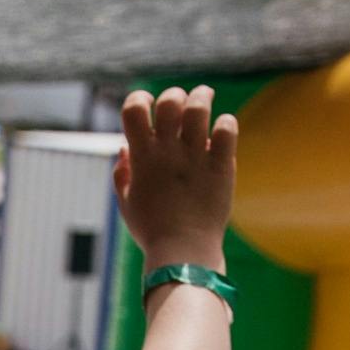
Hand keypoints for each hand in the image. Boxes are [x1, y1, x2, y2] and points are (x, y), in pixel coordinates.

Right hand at [114, 86, 236, 271]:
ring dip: (202, 96)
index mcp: (142, 157)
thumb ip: (122, 173)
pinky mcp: (220, 166)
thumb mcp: (126, 203)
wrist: (183, 253)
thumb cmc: (152, 231)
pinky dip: (226, 122)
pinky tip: (224, 128)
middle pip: (169, 101)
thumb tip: (126, 147)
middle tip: (183, 104)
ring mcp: (195, 157)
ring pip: (199, 107)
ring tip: (205, 97)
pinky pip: (227, 130)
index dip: (139, 98)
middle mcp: (167, 152)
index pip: (133, 108)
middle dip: (175, 95)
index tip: (148, 107)